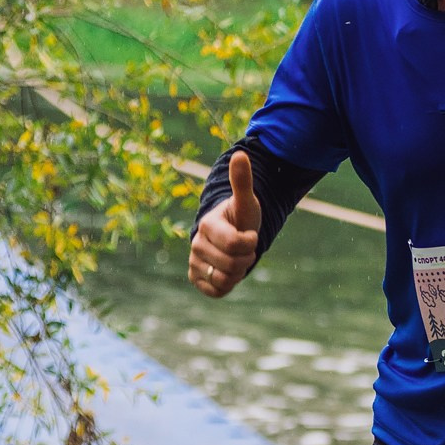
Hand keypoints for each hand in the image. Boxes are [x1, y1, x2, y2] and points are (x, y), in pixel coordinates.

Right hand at [187, 147, 259, 296]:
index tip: (250, 234)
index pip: (236, 244)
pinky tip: (228, 271)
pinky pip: (216, 291)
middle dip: (246, 258)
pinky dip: (227, 284)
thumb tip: (241, 154)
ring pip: (225, 279)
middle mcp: (195, 244)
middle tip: (244, 247)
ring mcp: (193, 262)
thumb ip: (243, 180)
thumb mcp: (246, 200)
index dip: (250, 242)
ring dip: (238, 272)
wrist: (230, 233)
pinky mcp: (195, 278)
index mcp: (207, 225)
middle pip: (232, 264)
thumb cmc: (240, 216)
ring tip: (237, 258)